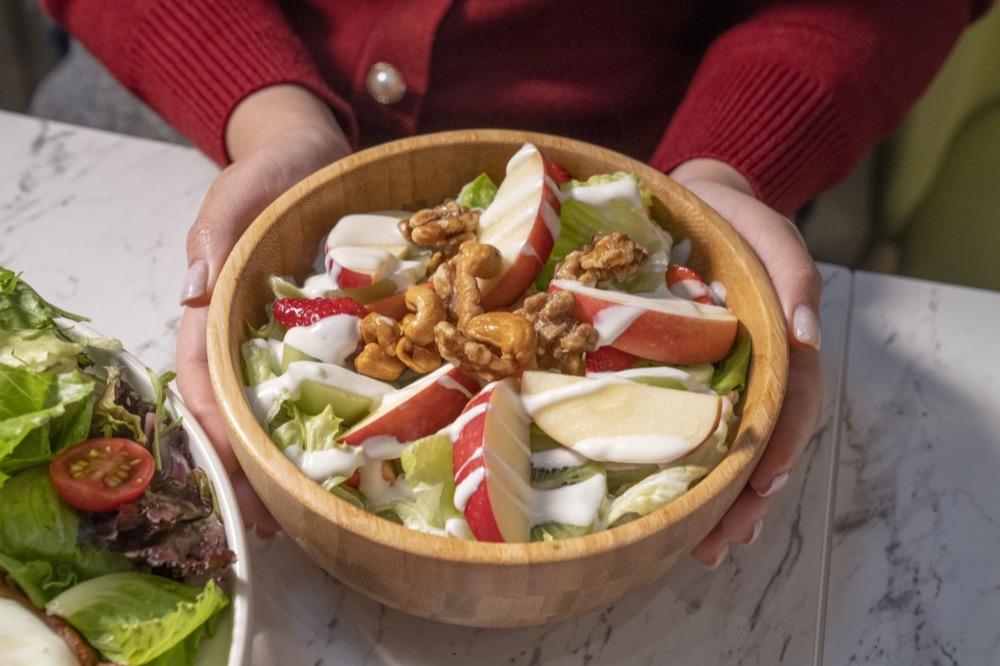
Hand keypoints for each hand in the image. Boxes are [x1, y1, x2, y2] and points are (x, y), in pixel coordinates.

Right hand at [176, 85, 351, 535]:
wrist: (316, 155)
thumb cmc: (272, 170)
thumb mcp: (240, 191)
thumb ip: (217, 232)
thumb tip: (194, 290)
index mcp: (216, 306)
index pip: (200, 375)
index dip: (213, 423)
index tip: (233, 466)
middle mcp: (248, 333)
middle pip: (236, 411)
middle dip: (245, 468)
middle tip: (268, 523)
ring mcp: (290, 339)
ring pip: (277, 411)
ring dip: (282, 464)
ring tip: (301, 515)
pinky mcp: (333, 335)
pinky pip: (328, 386)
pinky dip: (329, 427)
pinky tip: (350, 463)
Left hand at [669, 159, 823, 568]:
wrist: (683, 204)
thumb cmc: (729, 217)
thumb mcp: (767, 231)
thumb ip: (794, 273)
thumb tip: (806, 335)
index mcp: (778, 343)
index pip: (794, 401)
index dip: (782, 444)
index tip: (764, 484)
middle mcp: (753, 370)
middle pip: (764, 442)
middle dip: (749, 496)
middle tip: (725, 540)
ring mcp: (718, 380)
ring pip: (729, 449)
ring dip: (722, 502)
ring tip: (704, 547)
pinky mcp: (679, 381)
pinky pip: (686, 430)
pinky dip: (687, 471)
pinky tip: (676, 511)